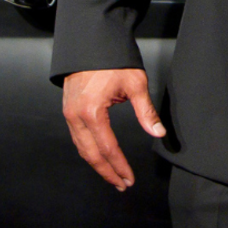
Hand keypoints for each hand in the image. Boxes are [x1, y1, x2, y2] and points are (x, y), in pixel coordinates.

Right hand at [62, 68, 165, 190]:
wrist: (91, 42)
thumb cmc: (114, 61)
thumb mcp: (135, 84)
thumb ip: (146, 112)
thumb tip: (158, 133)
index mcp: (91, 113)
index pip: (108, 149)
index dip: (119, 166)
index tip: (129, 179)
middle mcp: (75, 117)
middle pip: (91, 154)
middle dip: (107, 172)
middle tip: (122, 184)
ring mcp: (69, 115)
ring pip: (82, 148)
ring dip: (97, 164)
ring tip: (113, 175)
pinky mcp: (68, 110)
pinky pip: (78, 137)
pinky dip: (89, 150)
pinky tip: (100, 156)